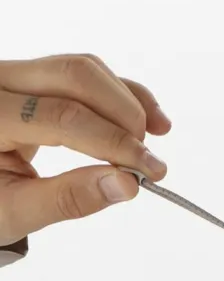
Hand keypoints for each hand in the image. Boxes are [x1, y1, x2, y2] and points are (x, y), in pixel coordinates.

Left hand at [0, 53, 171, 246]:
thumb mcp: (15, 211)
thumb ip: (68, 199)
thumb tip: (127, 185)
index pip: (62, 117)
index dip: (114, 141)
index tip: (150, 172)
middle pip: (76, 76)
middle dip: (125, 115)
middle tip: (146, 160)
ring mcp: (16, 74)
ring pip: (85, 69)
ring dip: (129, 102)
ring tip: (149, 143)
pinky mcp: (36, 77)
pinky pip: (86, 73)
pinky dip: (124, 94)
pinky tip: (150, 120)